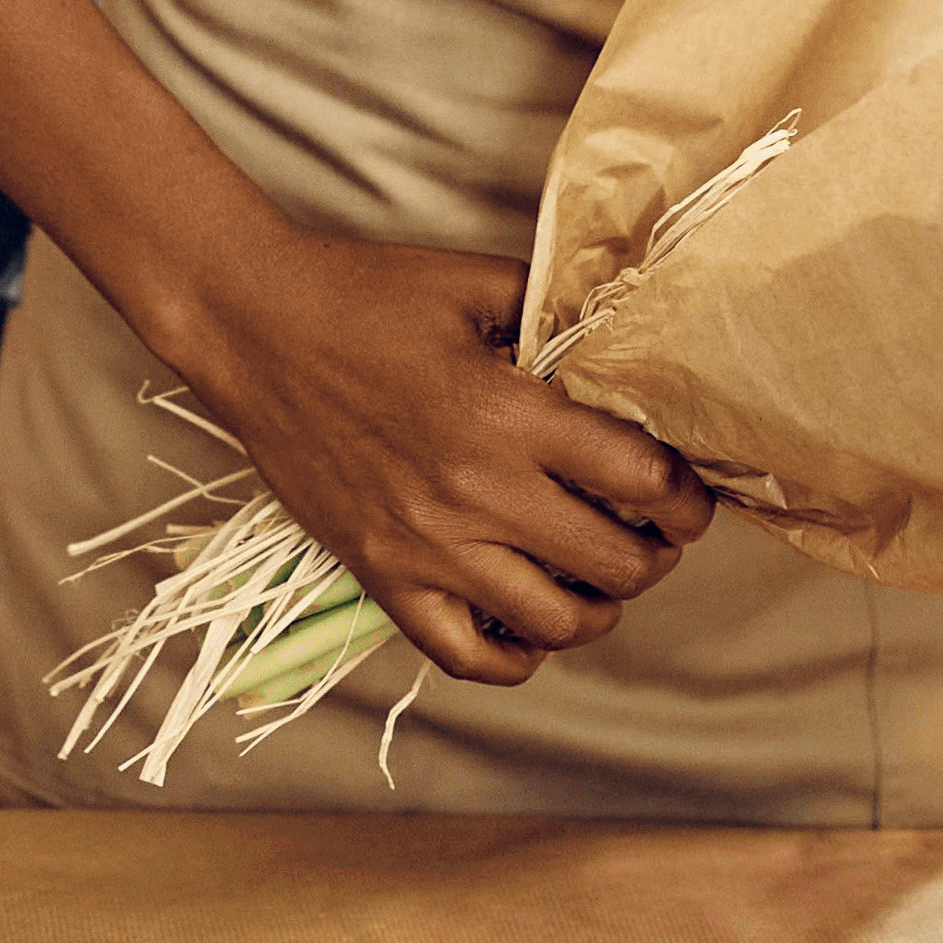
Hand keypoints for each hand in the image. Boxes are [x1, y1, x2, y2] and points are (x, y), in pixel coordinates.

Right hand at [165, 232, 713, 688]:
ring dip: (599, 609)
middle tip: (659, 535)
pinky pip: (462, 656)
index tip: (691, 494)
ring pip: (550, 622)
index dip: (686, 495)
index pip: (638, 479)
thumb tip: (622, 338)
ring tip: (606, 582)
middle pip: (610, 561)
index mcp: (507, 415)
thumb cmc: (364, 295)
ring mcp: (423, 546)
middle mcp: (474, 492)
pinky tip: (533, 629)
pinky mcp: (379, 576)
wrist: (252, 326)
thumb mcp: (476, 284)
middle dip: (656, 553)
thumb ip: (554, 313)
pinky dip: (513, 657)